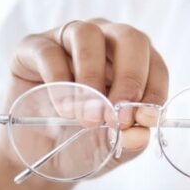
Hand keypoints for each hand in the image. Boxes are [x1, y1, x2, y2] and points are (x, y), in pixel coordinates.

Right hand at [0, 19, 168, 189]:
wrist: (38, 155)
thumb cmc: (81, 143)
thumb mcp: (111, 149)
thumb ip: (130, 142)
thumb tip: (141, 133)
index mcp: (133, 63)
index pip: (155, 64)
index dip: (155, 90)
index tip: (145, 120)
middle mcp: (104, 42)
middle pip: (129, 37)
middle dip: (130, 78)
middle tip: (118, 115)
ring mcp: (68, 40)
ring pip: (88, 34)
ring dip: (92, 77)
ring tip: (87, 116)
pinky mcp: (33, 47)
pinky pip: (50, 51)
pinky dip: (59, 80)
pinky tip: (62, 109)